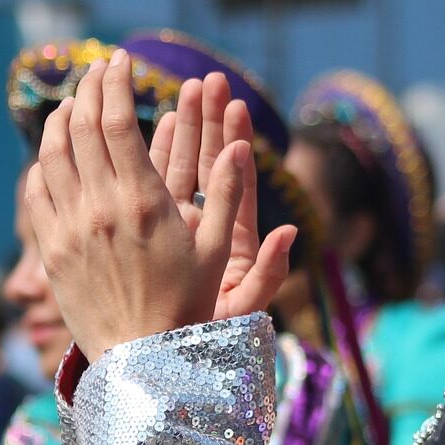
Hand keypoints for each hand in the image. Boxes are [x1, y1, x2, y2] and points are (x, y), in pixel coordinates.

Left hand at [25, 53, 294, 360]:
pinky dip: (42, 162)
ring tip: (75, 102)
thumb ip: (229, 195)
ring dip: (62, 119)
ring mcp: (70, 229)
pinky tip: (55, 151)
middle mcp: (101, 209)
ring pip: (53, 154)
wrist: (141, 362)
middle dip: (91, 88)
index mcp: (144, 203)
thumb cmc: (186, 308)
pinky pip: (36, 193)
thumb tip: (239, 147)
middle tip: (100, 69)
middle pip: (84, 127)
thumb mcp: (217, 252)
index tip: (121, 61)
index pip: (119, 122)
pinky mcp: (51, 251)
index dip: (116, 83)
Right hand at [150, 72, 300, 322]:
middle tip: (211, 81)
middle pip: (211, 166)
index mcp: (232, 244)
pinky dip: (155, 156)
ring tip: (188, 89)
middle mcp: (206, 232)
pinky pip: (154, 187)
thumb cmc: (206, 343)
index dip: (237, 144)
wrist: (165, 364)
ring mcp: (177, 230)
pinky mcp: (151, 234)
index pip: (237, 183)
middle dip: (210, 123)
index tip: (238, 106)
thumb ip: (268, 274)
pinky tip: (156, 124)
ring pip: (181, 170)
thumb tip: (292, 233)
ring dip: (185, 130)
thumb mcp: (242, 309)